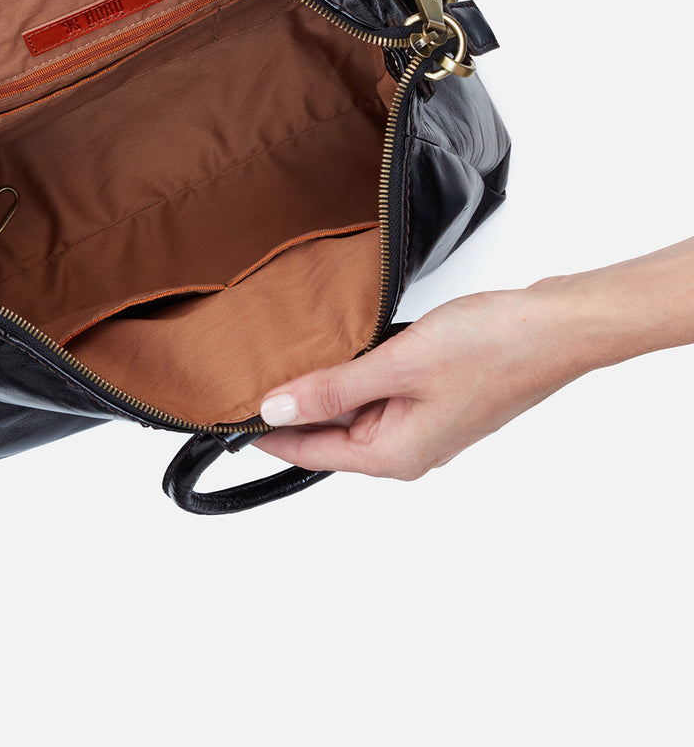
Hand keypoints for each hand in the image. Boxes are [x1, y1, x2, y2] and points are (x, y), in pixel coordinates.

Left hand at [255, 278, 600, 479]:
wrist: (555, 327)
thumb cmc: (492, 348)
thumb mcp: (396, 365)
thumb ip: (332, 388)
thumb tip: (275, 408)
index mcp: (393, 454)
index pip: (308, 452)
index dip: (265, 434)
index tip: (225, 419)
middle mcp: (408, 448)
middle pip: (329, 433)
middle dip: (292, 407)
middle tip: (248, 375)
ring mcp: (424, 424)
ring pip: (354, 410)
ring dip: (325, 386)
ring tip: (287, 357)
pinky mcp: (436, 398)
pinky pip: (379, 393)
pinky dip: (356, 374)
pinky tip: (342, 347)